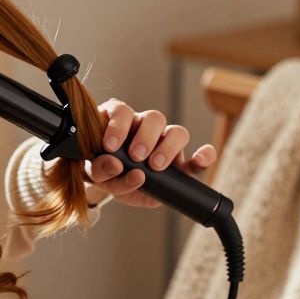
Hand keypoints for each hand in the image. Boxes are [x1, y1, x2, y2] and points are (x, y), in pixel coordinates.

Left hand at [83, 98, 218, 208]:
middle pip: (154, 118)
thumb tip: (114, 165)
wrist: (114, 187)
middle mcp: (144, 127)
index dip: (117, 126)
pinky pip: (200, 156)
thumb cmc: (103, 172)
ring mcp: (165, 144)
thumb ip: (100, 169)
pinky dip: (204, 156)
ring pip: (176, 132)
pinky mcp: (181, 163)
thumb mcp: (96, 172)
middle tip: (136, 157)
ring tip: (155, 166)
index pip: (121, 110)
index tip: (110, 146)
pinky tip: (200, 160)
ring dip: (168, 147)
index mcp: (120, 121)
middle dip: (145, 137)